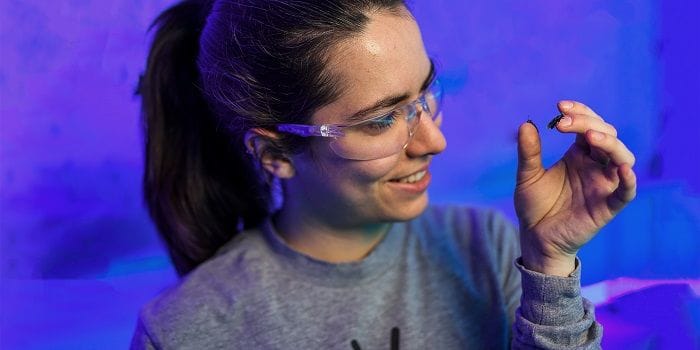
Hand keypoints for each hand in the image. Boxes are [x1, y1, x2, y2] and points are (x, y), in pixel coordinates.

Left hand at [515, 101, 636, 275]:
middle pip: (607, 135)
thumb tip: (525, 124)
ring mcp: (603, 184)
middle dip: (588, 123)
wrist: (535, 238)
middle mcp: (595, 166)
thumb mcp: (528, 176)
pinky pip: (626, 192)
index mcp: (579, 155)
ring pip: (622, 157)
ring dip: (610, 144)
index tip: (560, 106)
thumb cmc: (535, 205)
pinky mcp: (608, 206)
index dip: (579, 113)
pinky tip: (622, 168)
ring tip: (590, 137)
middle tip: (564, 122)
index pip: (588, 125)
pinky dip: (628, 180)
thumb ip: (529, 152)